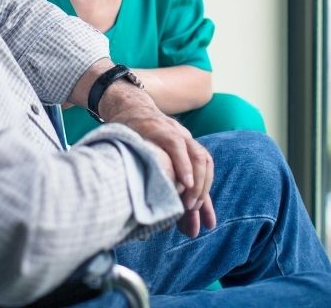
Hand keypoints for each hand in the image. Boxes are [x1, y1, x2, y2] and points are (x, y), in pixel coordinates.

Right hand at [104, 89, 215, 237]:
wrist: (123, 103)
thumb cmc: (134, 135)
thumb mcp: (149, 160)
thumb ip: (159, 184)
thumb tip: (161, 217)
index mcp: (184, 149)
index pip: (203, 176)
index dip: (206, 201)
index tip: (207, 226)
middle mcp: (184, 140)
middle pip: (205, 166)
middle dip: (203, 195)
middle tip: (194, 218)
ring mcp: (174, 132)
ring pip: (198, 156)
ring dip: (199, 182)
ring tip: (190, 205)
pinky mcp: (159, 127)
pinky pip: (176, 145)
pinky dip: (184, 164)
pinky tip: (185, 182)